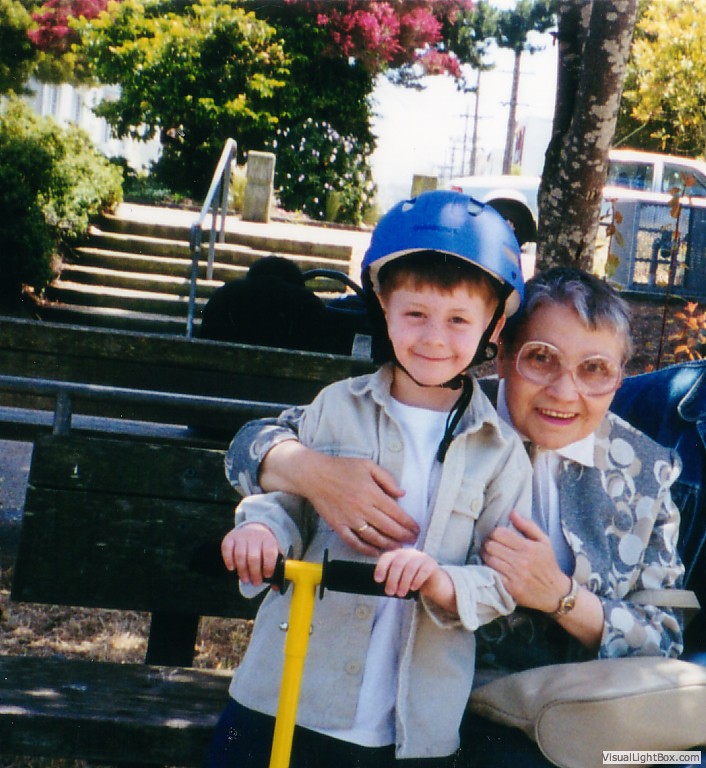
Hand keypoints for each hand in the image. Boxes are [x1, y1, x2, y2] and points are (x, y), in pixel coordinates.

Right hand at [221, 524, 279, 586]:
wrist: (254, 529)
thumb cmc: (265, 547)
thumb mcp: (275, 552)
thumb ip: (277, 568)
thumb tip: (276, 587)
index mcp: (268, 540)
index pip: (269, 553)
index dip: (268, 566)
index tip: (267, 576)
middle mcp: (255, 536)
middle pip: (253, 557)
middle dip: (254, 573)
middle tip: (256, 582)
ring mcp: (242, 536)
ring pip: (240, 555)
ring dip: (242, 570)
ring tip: (245, 579)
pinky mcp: (230, 537)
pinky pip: (227, 549)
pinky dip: (228, 560)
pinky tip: (232, 568)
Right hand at [261, 441, 418, 555]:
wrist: (314, 475)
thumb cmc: (341, 467)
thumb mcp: (367, 465)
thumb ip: (387, 479)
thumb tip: (402, 494)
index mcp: (371, 493)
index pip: (396, 513)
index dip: (408, 524)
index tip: (416, 529)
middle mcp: (362, 508)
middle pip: (388, 528)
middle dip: (403, 536)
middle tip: (413, 541)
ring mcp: (350, 519)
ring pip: (374, 538)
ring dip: (389, 545)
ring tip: (399, 548)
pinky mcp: (338, 526)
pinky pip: (354, 542)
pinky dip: (366, 549)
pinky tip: (376, 552)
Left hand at [374, 549, 454, 610]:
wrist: (433, 582)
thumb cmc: (412, 580)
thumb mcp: (400, 578)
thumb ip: (391, 578)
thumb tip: (382, 585)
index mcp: (398, 554)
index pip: (387, 557)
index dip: (381, 567)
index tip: (378, 580)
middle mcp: (409, 553)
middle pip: (398, 563)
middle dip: (392, 579)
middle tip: (390, 592)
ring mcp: (421, 557)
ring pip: (410, 567)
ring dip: (403, 582)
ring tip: (401, 594)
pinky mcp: (431, 564)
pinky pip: (423, 571)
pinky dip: (416, 580)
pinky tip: (413, 588)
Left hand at [481, 510, 570, 612]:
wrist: (557, 593)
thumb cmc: (549, 565)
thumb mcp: (544, 542)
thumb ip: (528, 525)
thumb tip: (512, 513)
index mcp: (528, 547)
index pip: (500, 533)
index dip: (494, 533)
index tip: (495, 536)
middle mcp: (521, 561)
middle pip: (491, 546)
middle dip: (488, 544)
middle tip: (490, 545)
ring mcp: (516, 575)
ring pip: (489, 559)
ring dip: (486, 556)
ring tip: (490, 556)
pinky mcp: (511, 588)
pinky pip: (492, 574)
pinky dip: (489, 570)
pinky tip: (493, 568)